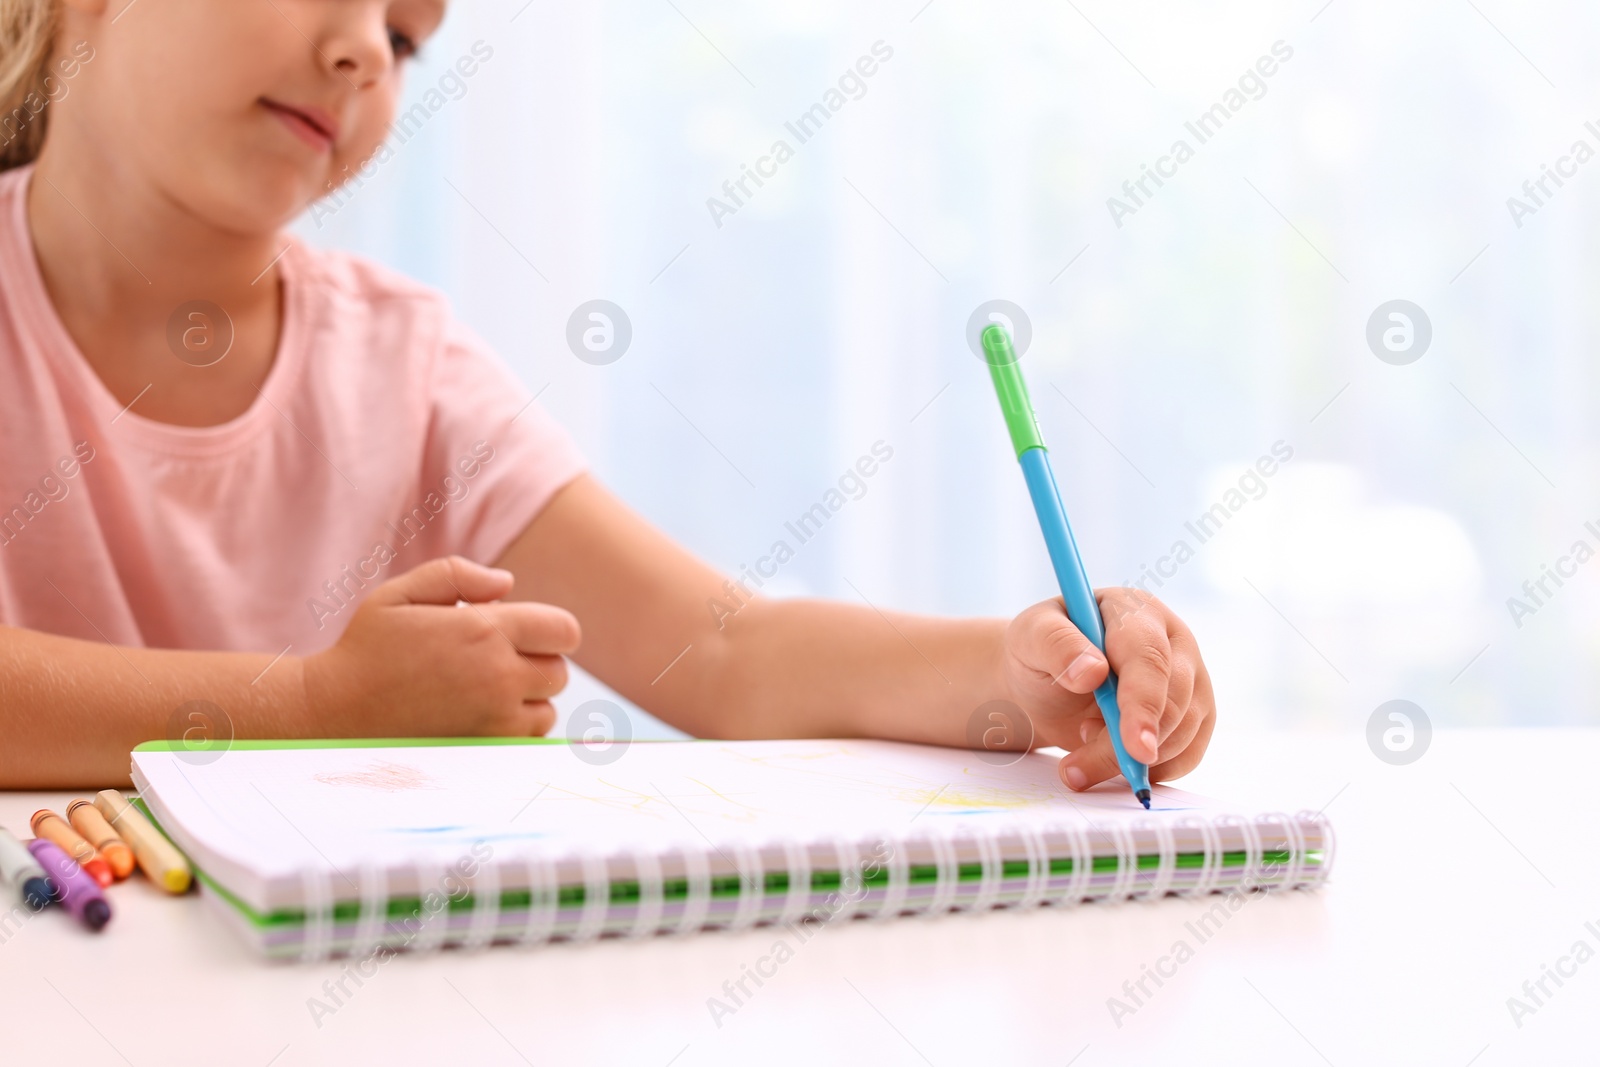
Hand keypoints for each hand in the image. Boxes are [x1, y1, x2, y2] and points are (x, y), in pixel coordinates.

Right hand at [302, 556, 580, 737]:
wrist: (332, 713)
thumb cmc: (365, 649)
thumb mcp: (402, 594)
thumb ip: (457, 576)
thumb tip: (507, 585)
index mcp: (486, 630)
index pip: (564, 631)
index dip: (552, 631)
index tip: (529, 635)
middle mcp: (499, 676)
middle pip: (558, 672)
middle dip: (536, 663)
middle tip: (496, 661)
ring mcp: (493, 720)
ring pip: (546, 711)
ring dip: (527, 701)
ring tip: (484, 691)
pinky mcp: (482, 751)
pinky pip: (523, 742)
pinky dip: (512, 731)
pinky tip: (479, 717)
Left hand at [1002, 589, 1214, 791]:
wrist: (1046, 684)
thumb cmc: (1039, 652)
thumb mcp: (1030, 637)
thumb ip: (1056, 645)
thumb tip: (1093, 671)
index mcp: (1136, 611)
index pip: (1150, 658)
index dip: (1143, 704)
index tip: (1134, 746)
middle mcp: (1173, 640)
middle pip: (1173, 701)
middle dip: (1128, 744)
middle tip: (1076, 768)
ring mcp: (1190, 677)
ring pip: (1183, 731)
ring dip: (1132, 759)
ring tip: (1082, 749)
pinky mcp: (1194, 714)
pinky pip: (1188, 753)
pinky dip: (1154, 771)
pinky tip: (1114, 763)